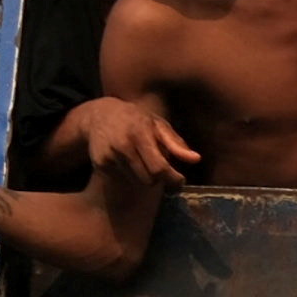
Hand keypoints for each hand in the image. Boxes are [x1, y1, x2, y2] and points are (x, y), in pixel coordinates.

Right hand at [64, 94, 201, 188]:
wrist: (100, 114)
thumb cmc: (136, 119)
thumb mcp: (158, 124)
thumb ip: (176, 143)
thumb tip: (196, 159)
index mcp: (141, 134)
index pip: (159, 167)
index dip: (172, 179)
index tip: (180, 182)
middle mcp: (123, 146)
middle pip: (149, 179)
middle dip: (159, 179)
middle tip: (162, 171)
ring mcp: (110, 155)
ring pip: (136, 182)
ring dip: (144, 177)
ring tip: (143, 160)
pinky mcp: (100, 163)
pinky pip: (123, 178)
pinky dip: (130, 174)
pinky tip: (127, 160)